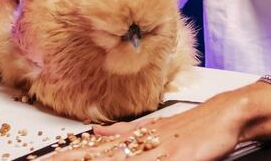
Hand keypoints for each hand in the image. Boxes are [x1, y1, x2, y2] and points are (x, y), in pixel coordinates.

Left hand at [52, 95, 245, 160]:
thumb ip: (124, 132)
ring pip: (119, 158)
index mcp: (134, 136)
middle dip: (72, 158)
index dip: (69, 154)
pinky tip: (114, 153)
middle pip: (99, 154)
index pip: (93, 148)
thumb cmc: (193, 125)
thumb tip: (96, 131)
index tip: (46, 157)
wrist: (225, 114)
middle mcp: (142, 142)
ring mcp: (159, 149)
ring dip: (95, 159)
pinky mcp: (177, 156)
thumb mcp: (154, 127)